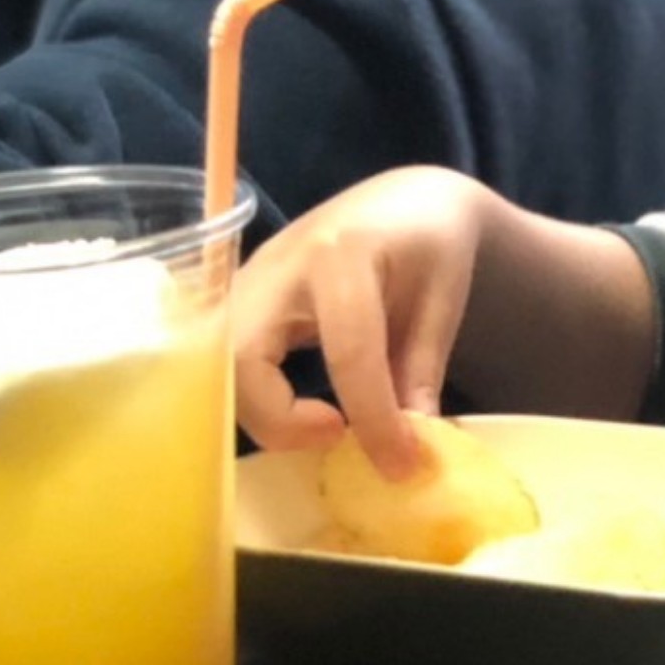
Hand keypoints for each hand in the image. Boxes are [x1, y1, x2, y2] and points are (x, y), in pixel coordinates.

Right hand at [229, 166, 493, 471]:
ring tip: (325, 427)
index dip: (372, 418)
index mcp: (341, 254)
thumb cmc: (427, 244)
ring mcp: (246, 285)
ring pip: (222, 373)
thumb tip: (406, 453)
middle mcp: (278, 266)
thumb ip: (420, 372)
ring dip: (267, 417)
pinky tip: (305, 413)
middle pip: (244, 362)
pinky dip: (260, 404)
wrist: (399, 200)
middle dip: (280, 421)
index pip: (347, 351)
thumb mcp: (442, 301)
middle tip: (335, 436)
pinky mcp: (236, 305)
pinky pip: (227, 370)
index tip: (400, 464)